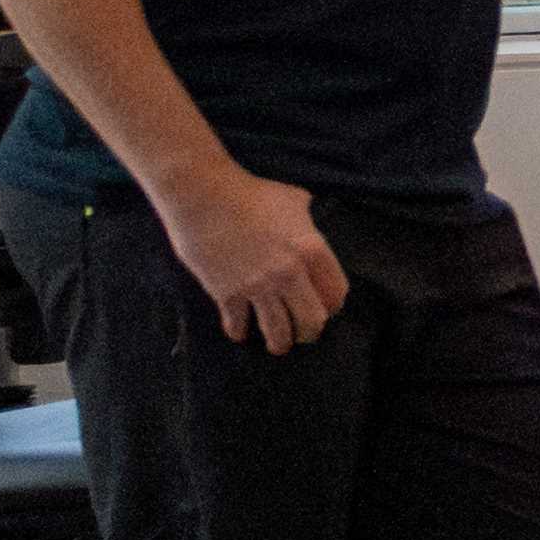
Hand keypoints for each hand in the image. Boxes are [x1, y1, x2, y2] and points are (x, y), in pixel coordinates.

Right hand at [156, 167, 351, 354]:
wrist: (204, 197)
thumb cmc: (251, 193)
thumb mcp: (294, 200)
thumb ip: (307, 219)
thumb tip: (308, 220)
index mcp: (312, 251)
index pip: (336, 293)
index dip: (333, 305)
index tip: (327, 309)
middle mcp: (290, 275)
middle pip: (312, 320)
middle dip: (311, 332)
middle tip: (306, 334)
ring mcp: (257, 287)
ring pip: (277, 331)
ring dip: (280, 343)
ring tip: (279, 346)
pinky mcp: (226, 293)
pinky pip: (238, 324)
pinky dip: (240, 332)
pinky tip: (241, 333)